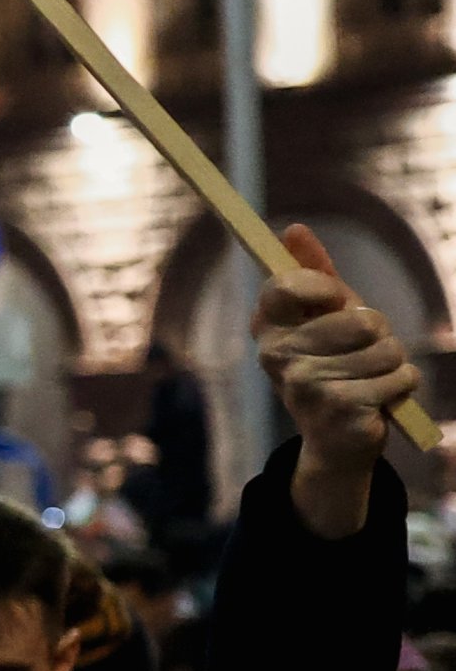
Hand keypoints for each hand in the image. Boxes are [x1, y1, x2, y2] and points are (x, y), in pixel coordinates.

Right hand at [259, 224, 425, 538]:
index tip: (335, 300)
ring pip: (386, 349)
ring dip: (393, 362)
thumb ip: (313, 274)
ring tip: (372, 377)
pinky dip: (402, 385)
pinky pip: (400, 377)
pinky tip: (380, 399)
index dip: (323, 288)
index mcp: (267, 327)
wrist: (335, 440)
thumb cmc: (333, 365)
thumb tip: (294, 230)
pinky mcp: (340, 410)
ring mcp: (305, 385)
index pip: (287, 285)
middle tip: (361, 352)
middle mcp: (277, 356)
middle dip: (379, 333)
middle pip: (360, 320)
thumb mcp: (323, 318)